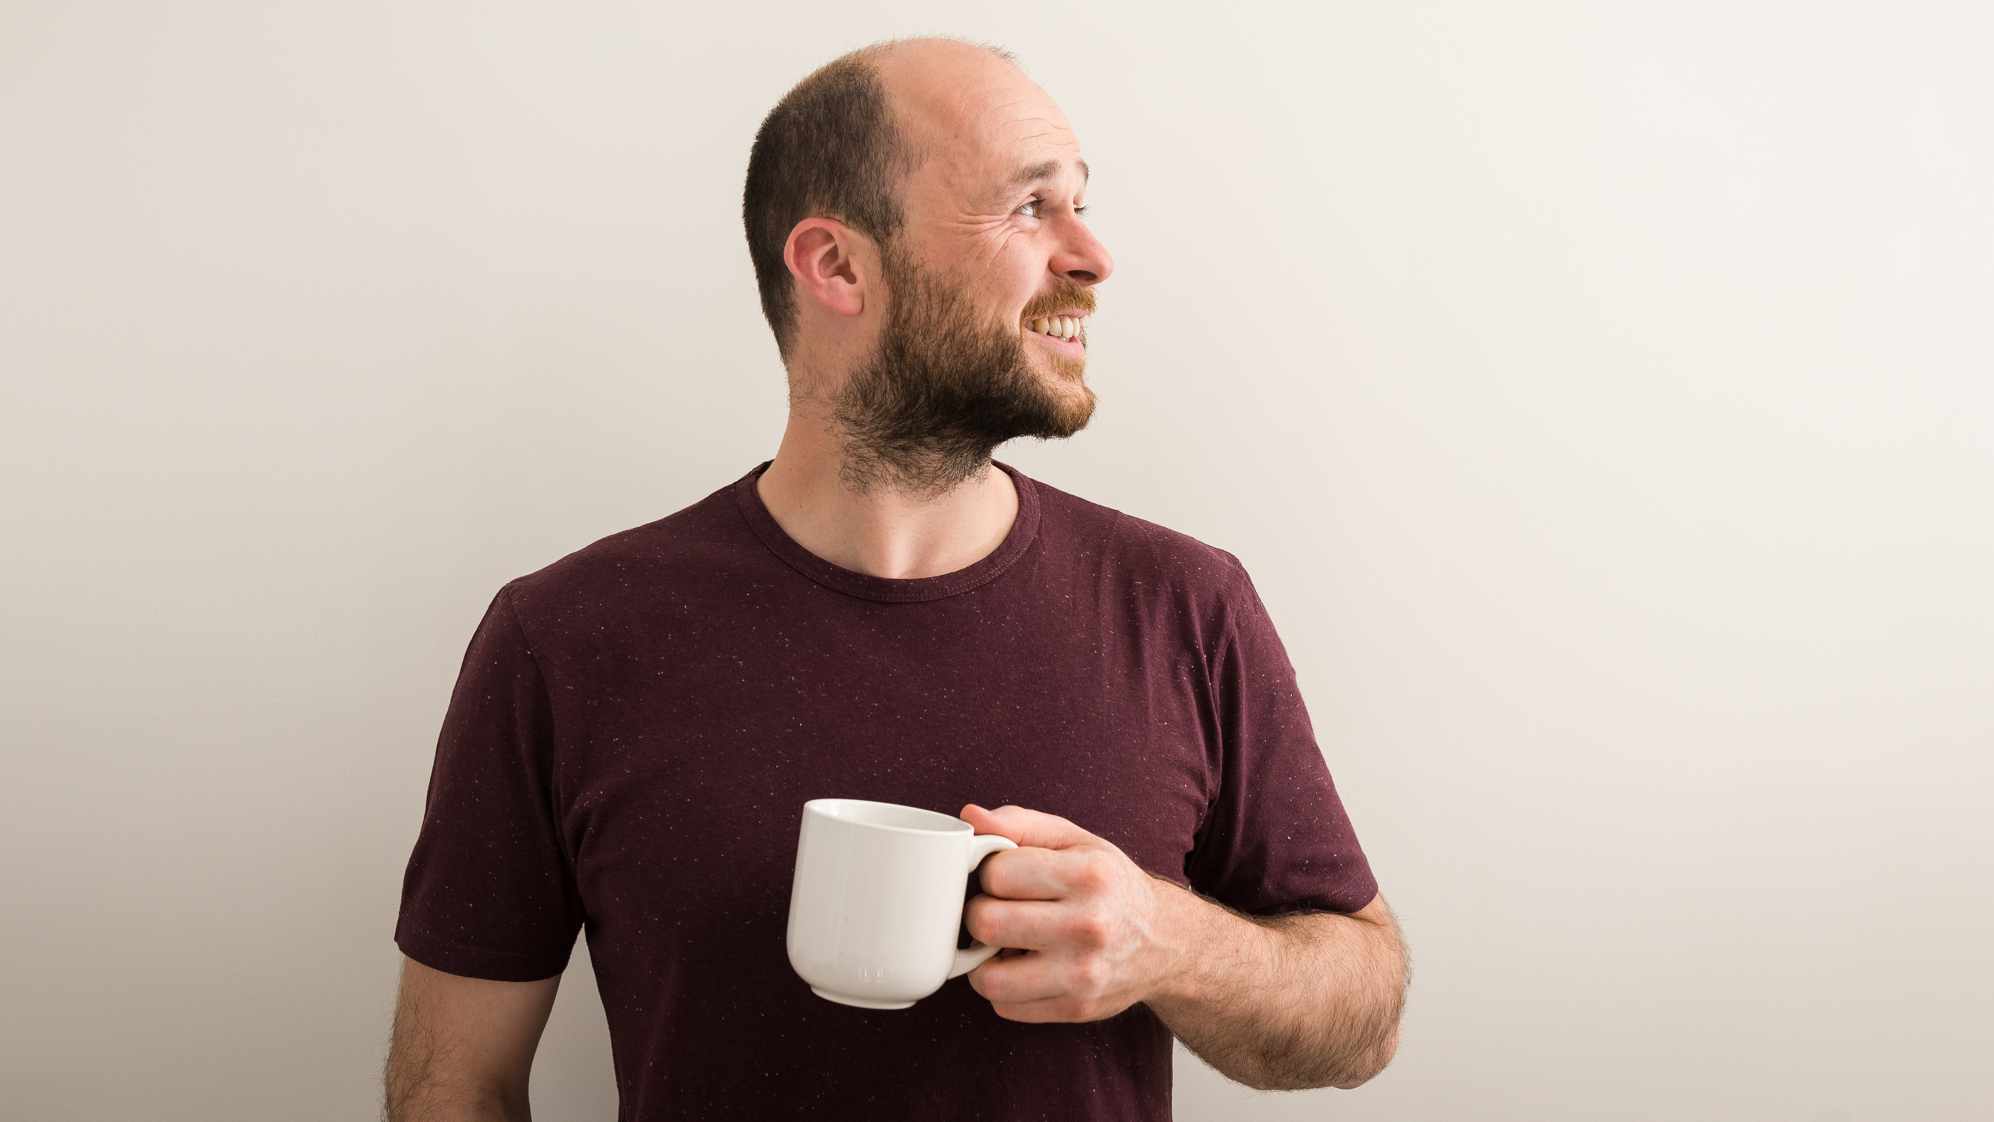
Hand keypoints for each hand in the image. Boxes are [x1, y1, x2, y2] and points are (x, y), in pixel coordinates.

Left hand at [958, 803, 1183, 1022]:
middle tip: (999, 911)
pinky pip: (1005, 1006)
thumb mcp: (1075, 841)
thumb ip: (1019, 825)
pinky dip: (1005, 988)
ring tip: (1004, 945)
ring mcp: (1083, 973)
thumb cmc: (1109, 884)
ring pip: (988, 978)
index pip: (997, 873)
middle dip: (981, 914)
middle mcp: (1089, 925)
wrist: (1164, 941)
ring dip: (985, 961)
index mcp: (1088, 874)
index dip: (989, 873)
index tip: (1004, 878)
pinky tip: (1025, 968)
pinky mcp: (1076, 1008)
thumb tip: (970, 817)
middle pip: (986, 923)